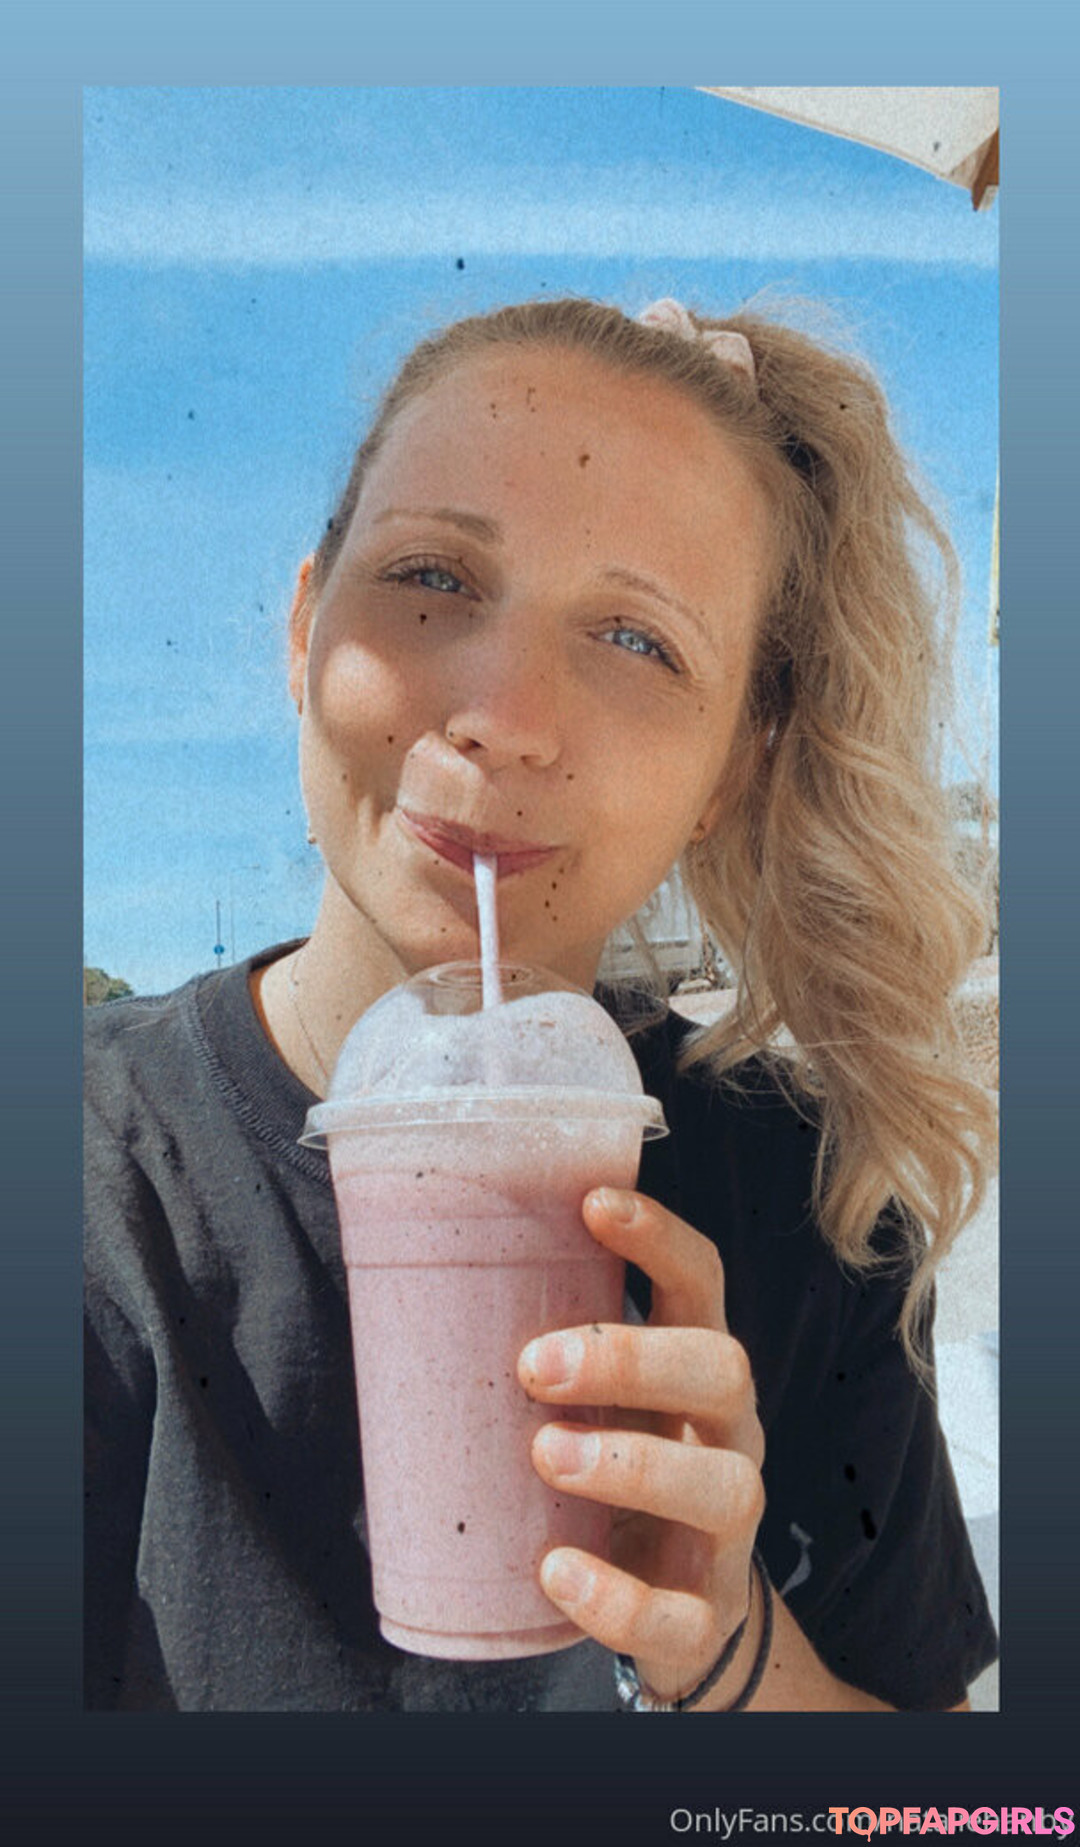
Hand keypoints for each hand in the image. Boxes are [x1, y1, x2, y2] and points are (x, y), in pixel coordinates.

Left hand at [518, 1186, 765, 1703]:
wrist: (663, 1605)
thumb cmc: (603, 1472)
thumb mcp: (584, 1404)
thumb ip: (529, 1356)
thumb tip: (392, 1297)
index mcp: (690, 1367)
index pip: (699, 1282)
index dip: (659, 1237)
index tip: (591, 1205)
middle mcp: (726, 1434)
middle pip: (723, 1370)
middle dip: (631, 1358)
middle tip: (534, 1365)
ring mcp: (725, 1527)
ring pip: (722, 1488)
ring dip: (634, 1466)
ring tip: (545, 1455)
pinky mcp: (703, 1613)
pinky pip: (680, 1615)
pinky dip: (617, 1597)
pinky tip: (555, 1571)